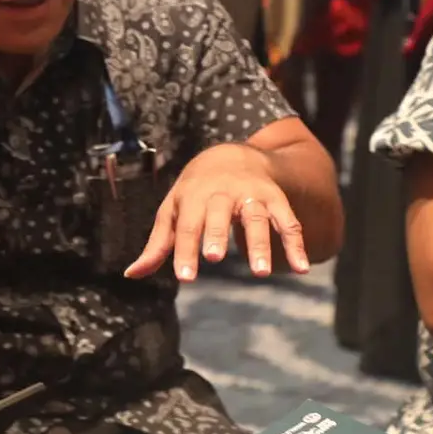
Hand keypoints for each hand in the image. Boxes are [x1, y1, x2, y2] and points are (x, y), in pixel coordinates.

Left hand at [124, 143, 309, 280]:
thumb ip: (158, 244)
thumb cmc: (196, 192)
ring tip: (260, 272)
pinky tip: (301, 269)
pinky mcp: (276, 199)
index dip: (185, 251)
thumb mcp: (173, 210)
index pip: (187, 226)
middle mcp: (223, 193)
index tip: (186, 278)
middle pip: (219, 214)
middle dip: (217, 234)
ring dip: (259, 243)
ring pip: (256, 217)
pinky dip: (296, 244)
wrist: (233, 155)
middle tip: (214, 258)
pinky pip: (288, 221)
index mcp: (194, 196)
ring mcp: (252, 194)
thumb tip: (131, 274)